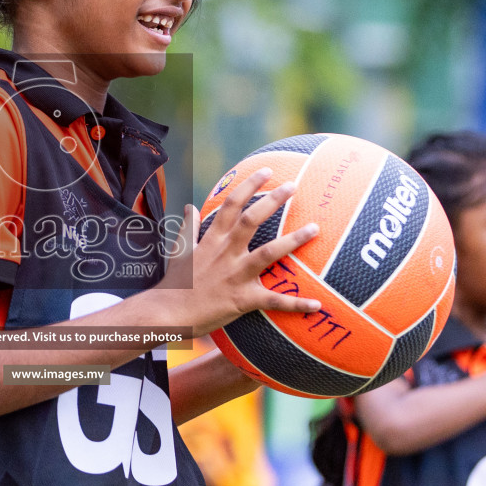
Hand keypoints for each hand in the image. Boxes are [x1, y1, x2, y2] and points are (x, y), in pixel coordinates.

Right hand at [157, 167, 320, 335]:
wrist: (168, 313)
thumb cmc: (175, 284)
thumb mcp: (179, 251)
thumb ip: (188, 227)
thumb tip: (189, 206)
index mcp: (212, 240)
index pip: (231, 205)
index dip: (249, 185)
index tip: (266, 171)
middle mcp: (226, 253)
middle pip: (252, 220)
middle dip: (273, 200)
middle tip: (293, 186)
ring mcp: (236, 275)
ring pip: (269, 252)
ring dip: (293, 240)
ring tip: (315, 228)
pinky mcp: (243, 299)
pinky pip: (274, 301)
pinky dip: (296, 304)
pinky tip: (317, 305)